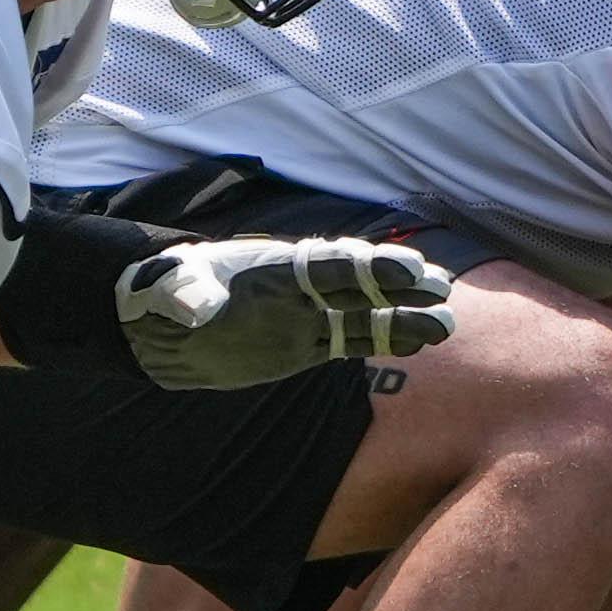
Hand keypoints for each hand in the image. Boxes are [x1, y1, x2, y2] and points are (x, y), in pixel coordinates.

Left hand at [120, 232, 456, 389]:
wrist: (164, 327)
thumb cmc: (168, 296)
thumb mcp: (173, 293)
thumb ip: (189, 296)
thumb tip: (194, 306)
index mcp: (273, 269)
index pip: (329, 266)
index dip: (368, 266)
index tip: (407, 269)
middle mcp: (298, 290)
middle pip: (357, 286)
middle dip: (398, 287)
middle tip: (443, 288)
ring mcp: (305, 317)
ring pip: (364, 316)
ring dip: (404, 319)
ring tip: (447, 325)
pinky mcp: (305, 344)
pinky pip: (352, 342)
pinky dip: (385, 341)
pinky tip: (418, 344)